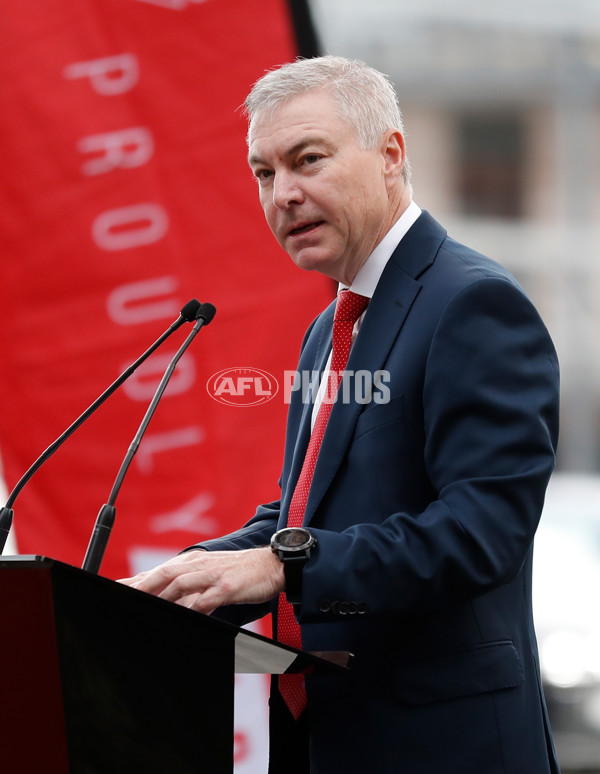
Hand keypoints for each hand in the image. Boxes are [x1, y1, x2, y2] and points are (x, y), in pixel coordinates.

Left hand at [118, 547, 284, 614]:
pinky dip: (193, 607)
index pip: (159, 571)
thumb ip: (188, 585)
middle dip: (143, 586)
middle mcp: (199, 565)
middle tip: (125, 597)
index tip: (116, 588)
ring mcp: (213, 575)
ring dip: (162, 596)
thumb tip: (166, 599)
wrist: (271, 565)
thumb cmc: (239, 572)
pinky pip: (207, 598)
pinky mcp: (228, 586)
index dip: (136, 580)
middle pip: (165, 573)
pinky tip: (185, 615)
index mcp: (193, 562)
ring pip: (181, 584)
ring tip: (147, 606)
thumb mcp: (210, 573)